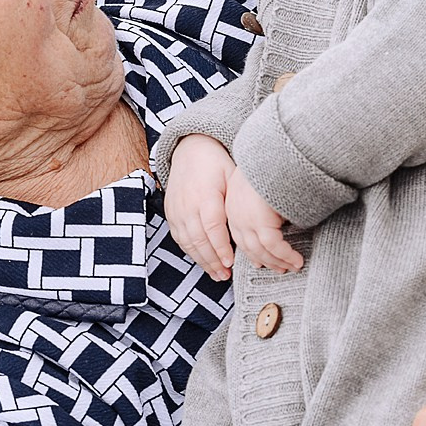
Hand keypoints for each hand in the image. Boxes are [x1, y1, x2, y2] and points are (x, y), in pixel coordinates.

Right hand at [164, 135, 236, 278]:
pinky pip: (179, 238)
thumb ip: (239, 198)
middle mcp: (188, 205)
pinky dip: (191, 252)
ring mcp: (177, 210)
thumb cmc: (217, 163)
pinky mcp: (170, 213)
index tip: (231, 262)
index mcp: (206, 195)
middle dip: (213, 261)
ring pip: (188, 242)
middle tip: (226, 275)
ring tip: (217, 274)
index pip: (212, 227)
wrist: (190, 149)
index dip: (221, 247)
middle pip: (199, 239)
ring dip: (202, 261)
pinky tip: (203, 261)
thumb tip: (255, 222)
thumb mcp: (232, 175)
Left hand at [225, 166, 302, 271]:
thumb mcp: (262, 186)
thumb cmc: (274, 163)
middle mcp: (235, 213)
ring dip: (278, 261)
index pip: (239, 234)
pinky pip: (274, 246)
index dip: (250, 251)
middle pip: (248, 246)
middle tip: (280, 268)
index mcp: (231, 204)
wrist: (277, 149)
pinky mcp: (260, 220)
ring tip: (292, 266)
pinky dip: (286, 255)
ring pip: (261, 250)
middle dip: (266, 260)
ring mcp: (246, 218)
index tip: (260, 261)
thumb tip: (277, 220)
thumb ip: (263, 204)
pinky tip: (296, 260)